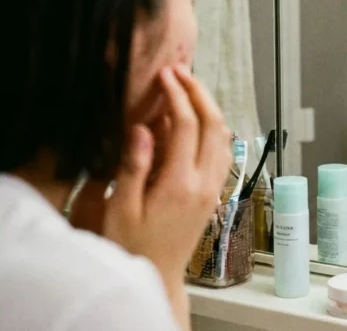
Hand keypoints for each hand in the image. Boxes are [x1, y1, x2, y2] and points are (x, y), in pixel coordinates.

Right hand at [102, 65, 231, 285]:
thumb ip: (133, 167)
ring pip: (224, 136)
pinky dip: (214, 128)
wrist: (158, 274)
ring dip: (210, 108)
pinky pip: (223, 152)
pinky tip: (198, 120)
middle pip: (214, 124)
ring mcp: (214, 187)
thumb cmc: (134, 245)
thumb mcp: (121, 209)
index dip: (178, 95)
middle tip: (181, 71)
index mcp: (180, 184)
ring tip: (189, 88)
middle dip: (200, 92)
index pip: (187, 126)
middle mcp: (205, 183)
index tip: (165, 75)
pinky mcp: (215, 192)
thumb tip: (143, 128)